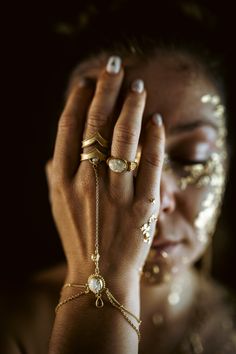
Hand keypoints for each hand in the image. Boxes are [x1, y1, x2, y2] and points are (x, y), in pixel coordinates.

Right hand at [45, 56, 164, 291]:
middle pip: (96, 124)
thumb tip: (55, 152)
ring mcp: (116, 193)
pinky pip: (151, 164)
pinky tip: (156, 121)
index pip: (69, 128)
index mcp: (63, 180)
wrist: (99, 277)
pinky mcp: (143, 205)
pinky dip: (154, 140)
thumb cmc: (78, 238)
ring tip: (137, 86)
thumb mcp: (57, 207)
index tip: (87, 82)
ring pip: (124, 139)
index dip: (78, 100)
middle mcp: (87, 182)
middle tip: (114, 66)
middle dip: (105, 89)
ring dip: (131, 107)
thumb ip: (55, 176)